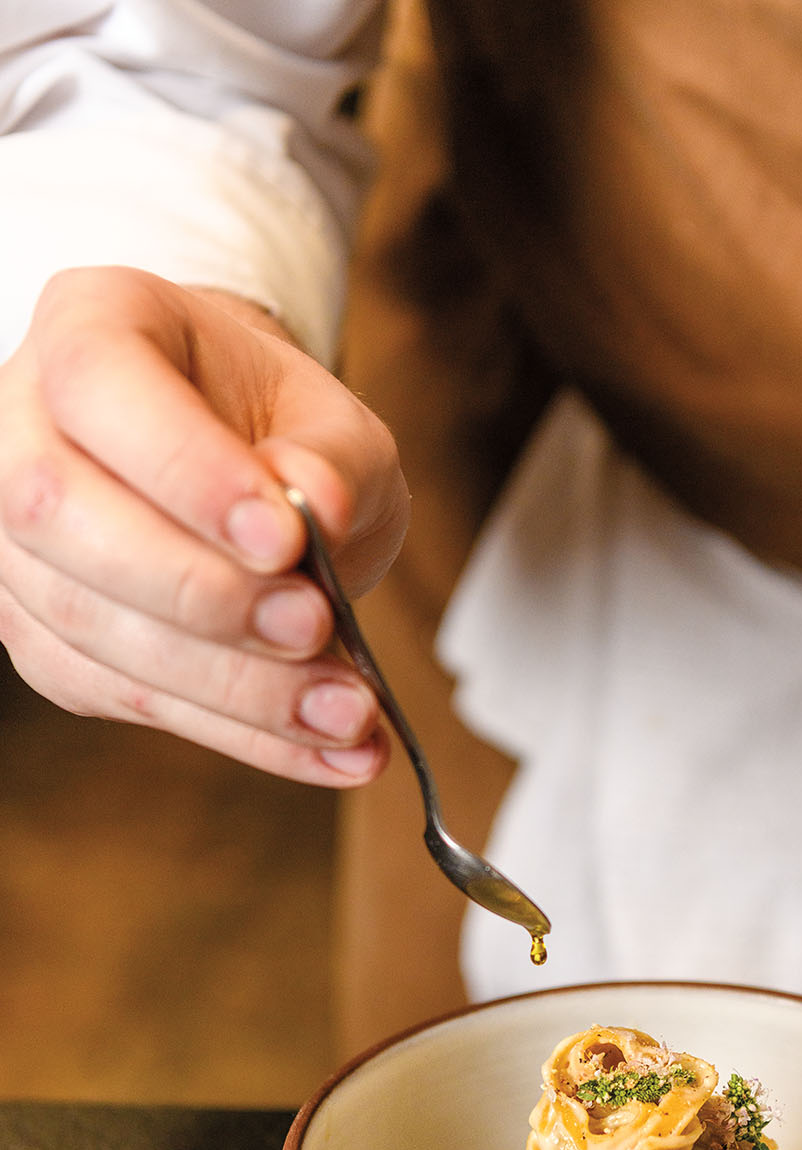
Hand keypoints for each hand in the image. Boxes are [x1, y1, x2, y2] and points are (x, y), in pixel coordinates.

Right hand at [0, 265, 410, 783]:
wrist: (250, 479)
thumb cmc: (280, 430)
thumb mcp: (336, 420)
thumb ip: (333, 456)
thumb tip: (315, 507)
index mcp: (90, 328)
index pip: (100, 385)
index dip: (183, 468)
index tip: (284, 536)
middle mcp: (21, 428)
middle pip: (59, 513)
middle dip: (198, 591)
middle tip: (313, 626)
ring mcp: (17, 548)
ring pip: (87, 627)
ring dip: (232, 688)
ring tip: (349, 714)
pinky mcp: (46, 642)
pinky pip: (127, 700)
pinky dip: (242, 736)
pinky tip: (333, 750)